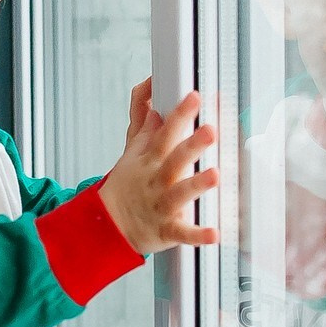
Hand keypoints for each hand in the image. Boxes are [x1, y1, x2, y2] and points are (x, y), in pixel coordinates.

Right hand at [98, 80, 220, 253]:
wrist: (109, 224)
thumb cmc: (128, 185)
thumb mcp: (132, 152)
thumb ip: (146, 123)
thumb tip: (150, 92)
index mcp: (150, 159)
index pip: (165, 133)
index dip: (180, 115)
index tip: (195, 97)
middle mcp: (157, 179)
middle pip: (175, 159)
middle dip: (192, 145)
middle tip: (211, 130)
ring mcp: (162, 204)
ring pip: (180, 193)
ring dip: (197, 185)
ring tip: (215, 176)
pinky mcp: (167, 229)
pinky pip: (183, 233)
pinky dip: (198, 235)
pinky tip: (214, 233)